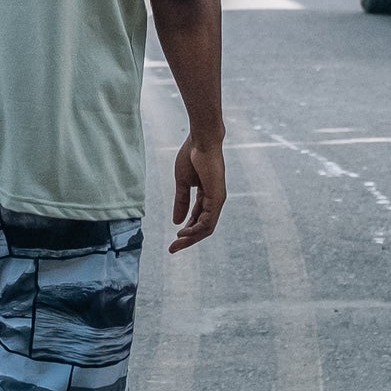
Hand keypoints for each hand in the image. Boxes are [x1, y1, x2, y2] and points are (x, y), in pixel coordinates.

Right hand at [167, 135, 225, 251]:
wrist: (201, 140)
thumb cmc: (192, 155)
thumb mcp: (182, 183)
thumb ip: (180, 201)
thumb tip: (176, 221)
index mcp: (206, 195)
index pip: (197, 219)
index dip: (186, 230)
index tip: (173, 240)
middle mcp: (214, 200)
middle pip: (203, 227)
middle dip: (188, 239)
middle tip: (173, 249)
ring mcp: (217, 200)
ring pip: (206, 227)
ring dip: (191, 238)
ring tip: (177, 243)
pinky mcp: (217, 198)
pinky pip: (208, 220)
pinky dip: (196, 229)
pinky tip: (184, 232)